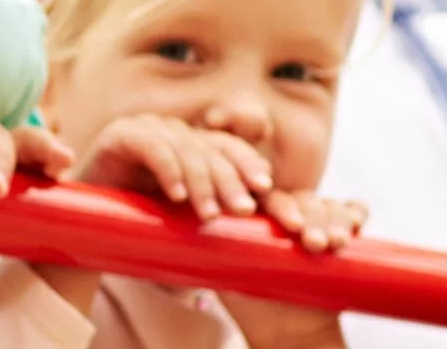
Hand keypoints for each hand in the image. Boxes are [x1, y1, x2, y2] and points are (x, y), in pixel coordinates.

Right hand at [75, 114, 273, 220]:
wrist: (85, 224)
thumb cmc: (141, 224)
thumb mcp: (185, 220)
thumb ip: (213, 212)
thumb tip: (258, 219)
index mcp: (192, 146)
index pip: (228, 147)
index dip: (248, 163)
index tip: (264, 187)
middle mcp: (173, 131)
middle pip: (211, 149)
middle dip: (229, 180)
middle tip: (241, 211)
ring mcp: (147, 129)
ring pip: (185, 149)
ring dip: (201, 183)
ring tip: (209, 214)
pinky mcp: (120, 134)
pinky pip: (152, 147)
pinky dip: (167, 170)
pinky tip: (175, 196)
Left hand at [214, 194, 360, 346]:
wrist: (288, 332)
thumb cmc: (252, 306)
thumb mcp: (226, 276)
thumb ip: (210, 252)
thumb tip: (171, 234)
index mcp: (254, 217)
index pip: (265, 199)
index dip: (281, 207)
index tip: (290, 227)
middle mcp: (283, 214)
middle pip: (300, 199)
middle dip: (312, 218)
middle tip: (313, 243)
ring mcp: (312, 220)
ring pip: (327, 204)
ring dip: (336, 219)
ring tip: (334, 244)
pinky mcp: (339, 230)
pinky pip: (351, 209)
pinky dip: (355, 210)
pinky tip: (358, 220)